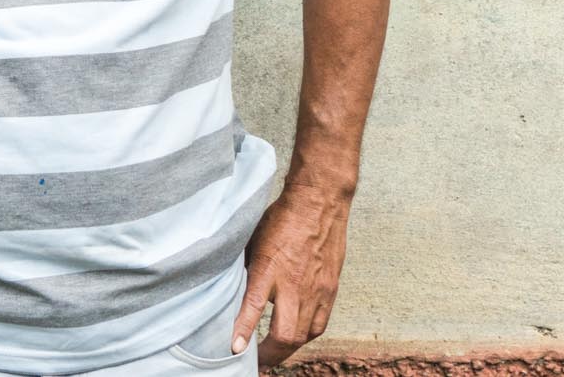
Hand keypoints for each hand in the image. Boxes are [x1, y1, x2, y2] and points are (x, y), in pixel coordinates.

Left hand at [231, 183, 352, 368]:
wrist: (319, 203)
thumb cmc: (282, 219)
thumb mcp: (254, 240)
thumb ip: (247, 269)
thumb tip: (233, 290)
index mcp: (270, 267)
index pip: (254, 305)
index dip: (244, 330)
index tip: (234, 349)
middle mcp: (295, 283)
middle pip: (285, 334)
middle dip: (268, 356)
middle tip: (254, 363)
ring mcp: (316, 289)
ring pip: (303, 335)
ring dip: (286, 350)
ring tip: (273, 356)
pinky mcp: (330, 290)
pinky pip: (319, 324)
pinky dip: (306, 336)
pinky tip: (297, 338)